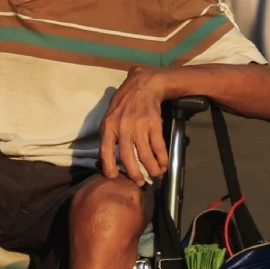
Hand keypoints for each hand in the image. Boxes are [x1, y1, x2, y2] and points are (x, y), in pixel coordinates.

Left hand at [98, 66, 169, 184]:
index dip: (108, 166)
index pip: (105, 150)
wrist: (143, 85)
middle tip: (139, 182)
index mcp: (109, 126)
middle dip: (134, 174)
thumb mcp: (109, 116)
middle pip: (128, 157)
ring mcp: (139, 126)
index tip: (113, 176)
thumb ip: (109, 136)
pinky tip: (164, 164)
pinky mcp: (154, 124)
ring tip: (155, 175)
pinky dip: (162, 158)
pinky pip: (158, 146)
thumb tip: (105, 158)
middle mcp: (123, 128)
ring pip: (145, 155)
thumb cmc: (124, 102)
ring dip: (152, 169)